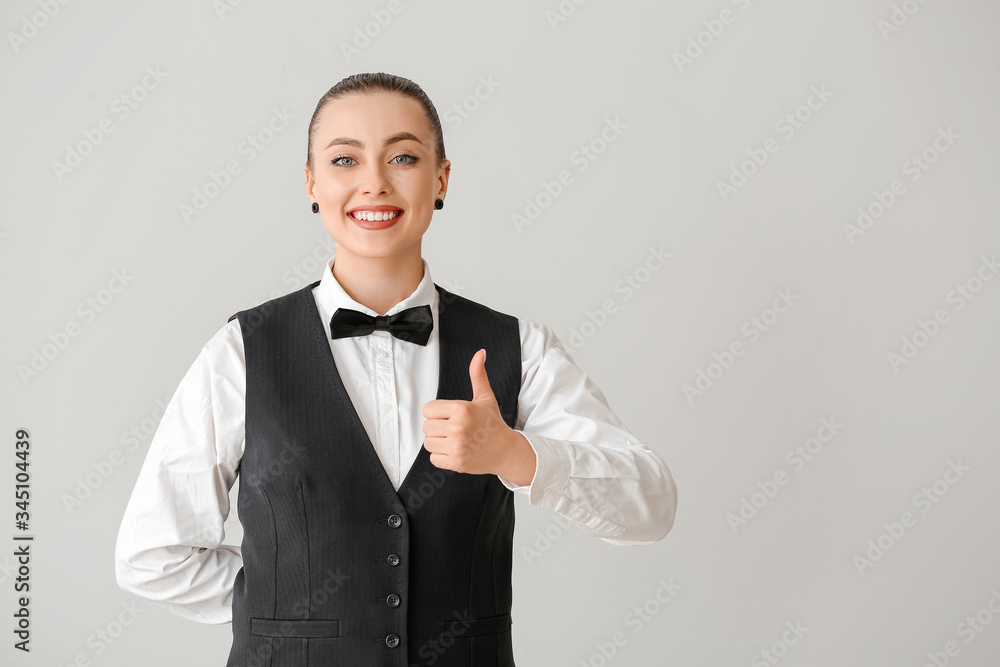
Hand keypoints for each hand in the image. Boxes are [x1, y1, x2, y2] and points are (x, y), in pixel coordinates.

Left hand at [422, 348, 535, 484]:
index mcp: (462, 409)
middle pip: (426, 426)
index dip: (437, 412)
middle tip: (453, 429)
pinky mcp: (457, 462)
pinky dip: (441, 457)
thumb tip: (480, 353)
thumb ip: (478, 375)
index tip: (449, 416)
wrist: (506, 450)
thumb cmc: (493, 424)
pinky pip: (434, 458)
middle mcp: (458, 427)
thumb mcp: (485, 397)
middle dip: (437, 428)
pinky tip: (455, 451)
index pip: (428, 409)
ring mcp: (457, 446)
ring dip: (438, 443)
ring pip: (428, 443)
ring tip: (454, 440)